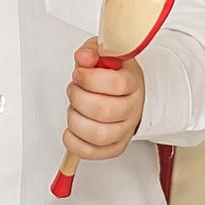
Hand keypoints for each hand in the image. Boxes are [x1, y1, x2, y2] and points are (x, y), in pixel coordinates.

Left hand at [64, 41, 146, 160]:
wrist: (126, 92)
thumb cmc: (112, 73)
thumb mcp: (103, 54)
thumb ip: (91, 52)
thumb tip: (84, 58)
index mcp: (133, 82)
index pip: (116, 84)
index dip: (90, 79)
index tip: (78, 74)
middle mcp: (133, 108)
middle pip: (104, 111)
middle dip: (78, 98)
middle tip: (73, 89)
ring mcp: (125, 129)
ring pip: (99, 134)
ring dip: (76, 120)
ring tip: (73, 108)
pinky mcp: (115, 146)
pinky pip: (93, 152)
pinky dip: (75, 143)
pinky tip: (71, 129)